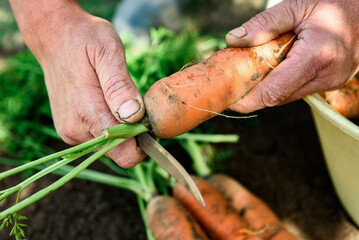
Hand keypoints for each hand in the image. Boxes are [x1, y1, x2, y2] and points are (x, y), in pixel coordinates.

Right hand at [13, 1, 145, 167]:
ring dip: (121, 129)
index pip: (126, 155)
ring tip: (117, 98)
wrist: (53, 36)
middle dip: (134, 133)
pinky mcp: (68, 129)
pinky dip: (108, 126)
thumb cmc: (84, 39)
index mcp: (88, 114)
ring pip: (110, 147)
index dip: (144, 141)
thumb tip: (135, 115)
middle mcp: (76, 130)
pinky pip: (98, 139)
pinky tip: (105, 102)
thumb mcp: (108, 52)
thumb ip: (120, 86)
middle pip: (120, 153)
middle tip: (134, 101)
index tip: (149, 118)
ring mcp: (70, 132)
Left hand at [226, 0, 358, 112]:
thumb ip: (264, 24)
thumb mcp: (296, 5)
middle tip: (233, 86)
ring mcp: (333, 81)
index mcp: (317, 56)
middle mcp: (327, 75)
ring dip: (266, 89)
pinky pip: (299, 89)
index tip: (229, 98)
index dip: (248, 99)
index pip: (274, 91)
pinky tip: (271, 71)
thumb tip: (233, 39)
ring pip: (288, 96)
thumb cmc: (334, 0)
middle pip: (278, 98)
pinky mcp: (333, 81)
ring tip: (248, 75)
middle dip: (253, 95)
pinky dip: (281, 84)